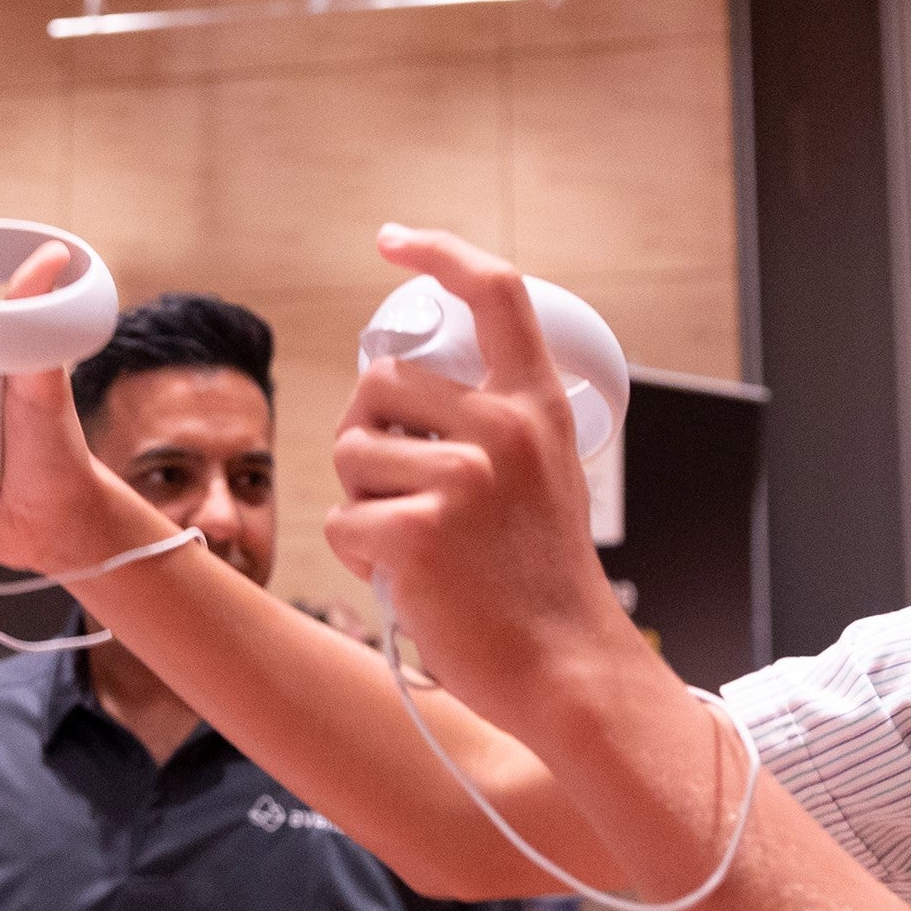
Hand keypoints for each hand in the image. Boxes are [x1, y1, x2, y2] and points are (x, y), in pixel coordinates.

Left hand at [327, 225, 639, 739]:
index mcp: (536, 407)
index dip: (439, 253)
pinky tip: (407, 582)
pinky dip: (358, 557)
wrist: (568, 669)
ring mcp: (462, 478)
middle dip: (368, 436)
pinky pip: (342, 520)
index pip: (495, 294)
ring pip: (351, 456)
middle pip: (380, 383)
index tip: (393, 241)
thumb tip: (388, 388)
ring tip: (415, 546)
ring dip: (362, 502)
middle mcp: (503, 429)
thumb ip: (491, 426)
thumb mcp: (544, 478)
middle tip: (402, 494)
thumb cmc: (542, 584)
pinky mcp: (418, 531)